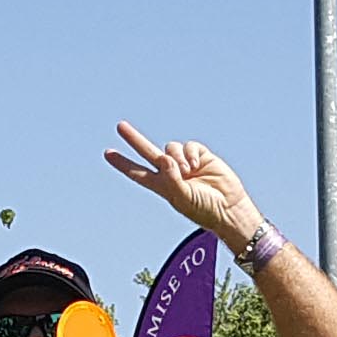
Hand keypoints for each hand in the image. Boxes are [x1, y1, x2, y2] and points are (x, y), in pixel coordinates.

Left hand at [105, 123, 264, 245]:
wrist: (229, 207)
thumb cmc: (205, 209)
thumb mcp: (184, 198)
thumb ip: (172, 179)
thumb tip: (164, 158)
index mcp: (162, 186)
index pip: (137, 173)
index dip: (123, 163)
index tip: (107, 153)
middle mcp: (171, 172)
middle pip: (147, 152)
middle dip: (134, 139)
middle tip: (120, 126)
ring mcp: (186, 163)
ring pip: (171, 148)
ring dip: (177, 157)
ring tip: (188, 171)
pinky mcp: (201, 156)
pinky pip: (189, 146)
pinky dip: (191, 154)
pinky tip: (197, 166)